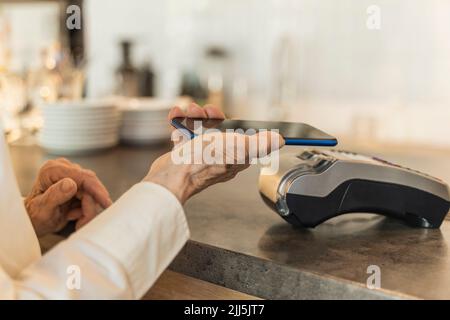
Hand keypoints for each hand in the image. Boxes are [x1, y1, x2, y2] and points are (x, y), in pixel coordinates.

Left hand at [24, 158, 111, 236]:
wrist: (33, 222)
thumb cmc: (33, 217)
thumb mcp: (41, 210)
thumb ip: (55, 196)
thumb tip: (71, 184)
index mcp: (53, 170)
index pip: (82, 177)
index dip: (97, 190)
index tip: (106, 203)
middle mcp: (63, 168)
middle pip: (90, 185)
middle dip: (89, 206)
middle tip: (83, 223)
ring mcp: (71, 175)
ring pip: (92, 193)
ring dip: (87, 210)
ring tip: (76, 221)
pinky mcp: (77, 183)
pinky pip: (90, 197)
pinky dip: (85, 209)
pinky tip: (73, 215)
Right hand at [143, 103, 284, 203]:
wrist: (172, 175)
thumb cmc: (204, 163)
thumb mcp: (238, 147)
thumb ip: (259, 143)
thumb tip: (279, 140)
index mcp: (236, 156)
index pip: (241, 135)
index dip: (232, 121)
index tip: (223, 115)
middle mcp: (220, 157)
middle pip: (219, 129)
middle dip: (209, 115)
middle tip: (201, 111)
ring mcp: (201, 156)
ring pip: (200, 129)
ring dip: (193, 116)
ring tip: (186, 112)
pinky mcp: (184, 155)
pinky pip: (185, 135)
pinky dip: (180, 124)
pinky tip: (175, 119)